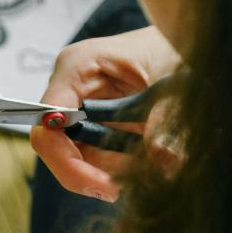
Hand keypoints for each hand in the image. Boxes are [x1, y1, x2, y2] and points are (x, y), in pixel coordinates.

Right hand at [31, 26, 179, 201]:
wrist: (182, 41)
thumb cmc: (169, 45)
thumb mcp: (168, 80)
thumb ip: (161, 122)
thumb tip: (164, 163)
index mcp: (76, 68)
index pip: (49, 125)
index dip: (67, 161)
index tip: (104, 186)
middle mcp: (69, 90)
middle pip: (56, 148)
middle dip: (89, 175)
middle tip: (123, 191)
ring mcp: (78, 108)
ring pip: (75, 158)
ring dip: (107, 175)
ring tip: (144, 177)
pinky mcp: (94, 123)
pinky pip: (94, 157)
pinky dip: (117, 170)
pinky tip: (142, 168)